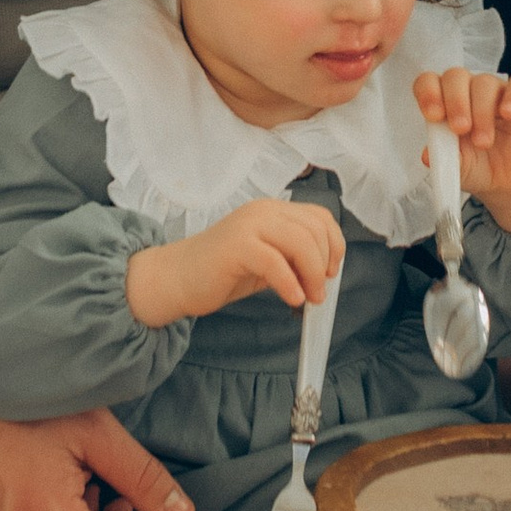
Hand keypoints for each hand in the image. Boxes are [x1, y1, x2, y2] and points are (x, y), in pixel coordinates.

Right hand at [128, 199, 345, 328]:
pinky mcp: (237, 245)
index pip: (319, 217)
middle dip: (324, 264)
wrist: (177, 278)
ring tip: (309, 299)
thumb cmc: (222, 273)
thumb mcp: (266, 261)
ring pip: (300, 242)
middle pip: (314, 230)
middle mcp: (263, 211)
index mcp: (273, 211)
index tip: (330, 272)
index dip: (334, 244)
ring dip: (312, 274)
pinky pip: (275, 262)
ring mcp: (249, 225)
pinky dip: (290, 283)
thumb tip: (323, 274)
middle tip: (318, 293)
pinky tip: (292, 300)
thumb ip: (291, 258)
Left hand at [415, 66, 510, 233]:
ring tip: (483, 143)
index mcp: (444, 102)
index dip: (428, 93)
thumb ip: (443, 158)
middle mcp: (468, 90)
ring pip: (484, 83)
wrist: (508, 181)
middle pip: (456, 76)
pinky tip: (508, 115)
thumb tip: (427, 155)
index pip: (429, 82)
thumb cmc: (476, 167)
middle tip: (460, 128)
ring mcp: (496, 91)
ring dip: (482, 112)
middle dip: (456, 102)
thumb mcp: (456, 168)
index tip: (433, 115)